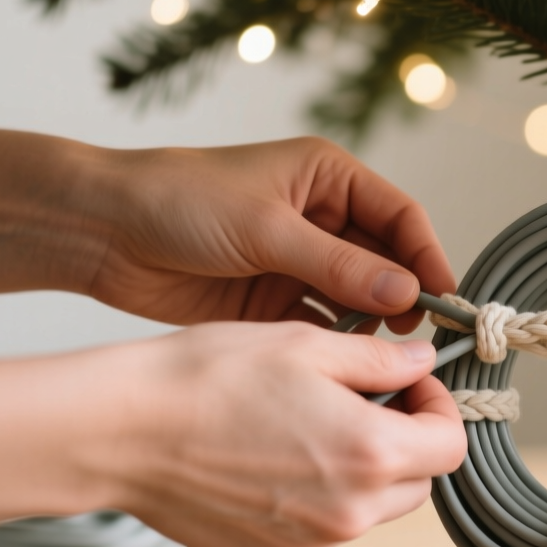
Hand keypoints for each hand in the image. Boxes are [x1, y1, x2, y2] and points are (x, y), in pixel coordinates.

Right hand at [0, 323, 467, 546]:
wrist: (121, 431)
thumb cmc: (204, 379)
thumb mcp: (306, 344)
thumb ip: (380, 360)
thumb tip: (422, 363)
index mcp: (371, 456)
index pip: (451, 446)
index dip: (438, 408)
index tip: (411, 385)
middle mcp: (348, 514)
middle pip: (417, 484)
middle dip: (403, 441)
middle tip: (362, 399)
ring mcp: (308, 546)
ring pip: (368, 511)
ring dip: (358, 471)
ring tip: (304, 425)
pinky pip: (319, 531)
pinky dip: (313, 498)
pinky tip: (270, 457)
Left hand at [89, 138, 456, 332]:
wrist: (101, 232)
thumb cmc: (177, 202)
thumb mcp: (265, 229)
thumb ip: (339, 265)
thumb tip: (407, 294)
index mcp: (328, 178)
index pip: (401, 217)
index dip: (427, 256)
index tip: (445, 299)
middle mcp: (322, 218)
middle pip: (387, 261)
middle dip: (406, 297)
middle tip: (422, 340)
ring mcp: (299, 262)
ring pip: (359, 299)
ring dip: (374, 327)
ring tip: (387, 360)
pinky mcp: (275, 301)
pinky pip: (324, 325)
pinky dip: (338, 345)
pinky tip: (348, 368)